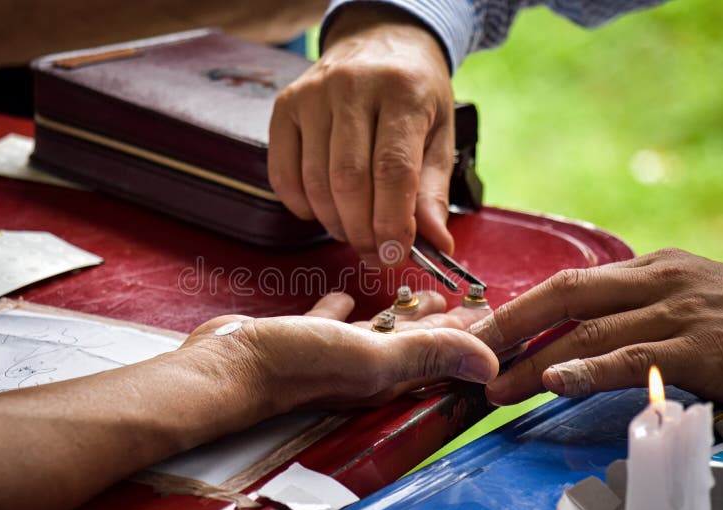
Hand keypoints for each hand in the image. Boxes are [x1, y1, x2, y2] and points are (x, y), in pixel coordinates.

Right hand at [174, 291, 496, 428]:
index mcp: (388, 373)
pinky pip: (334, 319)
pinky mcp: (304, 336)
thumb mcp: (371, 356)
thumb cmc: (297, 364)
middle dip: (442, 324)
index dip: (470, 336)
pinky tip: (347, 296)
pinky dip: (345, 308)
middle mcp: (365, 365)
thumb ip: (428, 354)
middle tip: (464, 302)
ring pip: (378, 330)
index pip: (442, 353)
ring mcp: (333, 351)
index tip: (492, 316)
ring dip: (401, 315)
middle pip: (416, 341)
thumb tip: (492, 364)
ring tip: (418, 297)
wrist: (230, 367)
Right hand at [269, 4, 455, 264]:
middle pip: (349, 180)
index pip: (393, 170)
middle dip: (362, 231)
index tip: (394, 257)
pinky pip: (283, 174)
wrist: (379, 40)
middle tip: (375, 254)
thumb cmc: (414, 92)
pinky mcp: (284, 107)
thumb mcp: (439, 134)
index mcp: (403, 91)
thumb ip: (433, 191)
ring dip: (335, 223)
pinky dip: (302, 206)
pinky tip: (324, 211)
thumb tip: (435, 245)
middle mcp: (353, 86)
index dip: (392, 222)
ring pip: (315, 182)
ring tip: (355, 232)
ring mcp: (312, 95)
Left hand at [468, 249, 722, 404]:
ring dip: (534, 362)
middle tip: (467, 353)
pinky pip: (636, 359)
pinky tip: (556, 383)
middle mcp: (659, 280)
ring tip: (497, 386)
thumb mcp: (683, 300)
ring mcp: (681, 312)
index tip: (480, 332)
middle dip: (509, 326)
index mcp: (650, 267)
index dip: (518, 309)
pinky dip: (591, 372)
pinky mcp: (703, 349)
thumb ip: (631, 311)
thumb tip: (569, 340)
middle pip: (564, 296)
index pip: (567, 284)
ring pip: (589, 332)